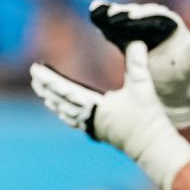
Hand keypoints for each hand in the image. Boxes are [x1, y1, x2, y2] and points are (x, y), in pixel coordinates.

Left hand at [30, 42, 189, 189]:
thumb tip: (137, 40)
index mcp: (94, 107)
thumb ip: (137, 63)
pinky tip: (65, 111)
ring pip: (67, 113)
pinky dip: (67, 113)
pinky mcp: (100, 133)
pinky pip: (77, 121)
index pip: (64, 89)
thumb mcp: (142, 87)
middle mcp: (89, 119)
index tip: (35, 69)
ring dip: (55, 102)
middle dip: (47, 89)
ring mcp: (93, 127)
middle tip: (35, 78)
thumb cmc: (148, 119)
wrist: (155, 149)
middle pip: (60, 102)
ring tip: (45, 94)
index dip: (48, 78)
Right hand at [89, 0, 189, 127]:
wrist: (171, 91)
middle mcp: (156, 23)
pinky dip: (106, 23)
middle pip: (139, 15)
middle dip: (125, 14)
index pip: (158, 16)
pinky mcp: (128, 38)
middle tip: (111, 13)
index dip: (145, 15)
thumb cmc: (184, 79)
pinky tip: (94, 14)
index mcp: (172, 26)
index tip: (132, 15)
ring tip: (97, 10)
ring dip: (111, 15)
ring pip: (125, 20)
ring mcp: (141, 30)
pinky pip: (116, 29)